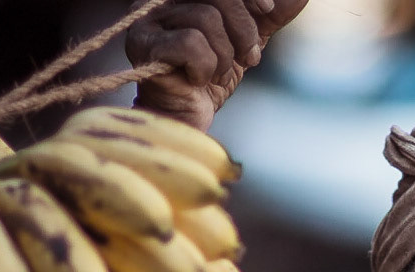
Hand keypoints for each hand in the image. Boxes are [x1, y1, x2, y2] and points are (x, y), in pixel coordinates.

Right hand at [126, 0, 309, 128]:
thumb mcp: (250, 38)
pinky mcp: (143, 45)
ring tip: (218, 73)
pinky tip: (199, 80)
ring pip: (205, 19)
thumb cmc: (213, 75)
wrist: (188, 117)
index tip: (268, 10)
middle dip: (244, 26)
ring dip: (224, 55)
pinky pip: (191, 43)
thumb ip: (271, 13)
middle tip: (251, 55)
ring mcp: (147, 20)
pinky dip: (206, 66)